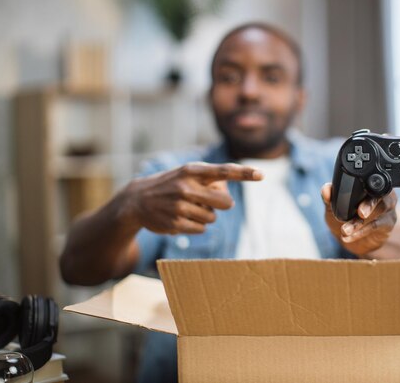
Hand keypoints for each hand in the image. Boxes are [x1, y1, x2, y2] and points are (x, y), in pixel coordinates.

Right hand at [123, 162, 262, 234]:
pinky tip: (181, 218)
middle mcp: (185, 186)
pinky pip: (201, 229)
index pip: (223, 171)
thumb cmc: (172, 184)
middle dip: (222, 204)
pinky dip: (196, 226)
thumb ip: (211, 182)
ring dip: (205, 215)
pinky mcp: (175, 223)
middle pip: (225, 202)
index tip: (262, 175)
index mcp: (192, 170)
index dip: (244, 174)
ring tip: (187, 208)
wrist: (137, 200)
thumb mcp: (188, 175)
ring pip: (212, 217)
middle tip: (209, 201)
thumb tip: (228, 199)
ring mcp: (179, 206)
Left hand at [321, 183, 397, 256]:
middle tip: (359, 213)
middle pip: (381, 195)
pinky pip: (376, 226)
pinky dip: (361, 232)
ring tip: (345, 230)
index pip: (371, 180)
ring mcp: (388, 209)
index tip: (353, 194)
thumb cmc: (345, 215)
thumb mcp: (334, 205)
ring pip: (379, 212)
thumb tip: (326, 190)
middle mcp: (383, 193)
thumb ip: (330, 196)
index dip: (365, 185)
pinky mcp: (388, 223)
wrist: (351, 238)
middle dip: (369, 204)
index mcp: (370, 183)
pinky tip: (348, 237)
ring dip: (361, 222)